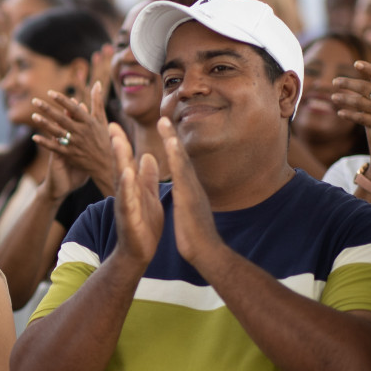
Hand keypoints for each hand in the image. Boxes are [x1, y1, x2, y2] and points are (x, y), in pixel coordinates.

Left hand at [31, 79, 114, 194]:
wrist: (106, 164)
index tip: (50, 92)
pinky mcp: (70, 155)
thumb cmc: (104, 138)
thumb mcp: (102, 119)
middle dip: (48, 109)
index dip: (62, 100)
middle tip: (34, 101)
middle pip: (62, 119)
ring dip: (44, 124)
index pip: (73, 109)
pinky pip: (55, 148)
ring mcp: (75, 144)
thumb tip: (96, 82)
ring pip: (57, 132)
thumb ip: (97, 101)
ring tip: (33, 115)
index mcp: (89, 122)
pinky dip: (45, 143)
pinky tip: (34, 137)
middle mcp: (82, 132)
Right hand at [109, 122, 161, 268]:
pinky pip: (127, 198)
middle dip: (116, 144)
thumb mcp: (148, 196)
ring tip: (117, 140)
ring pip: (121, 177)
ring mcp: (124, 204)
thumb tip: (148, 156)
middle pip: (119, 163)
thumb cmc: (144, 226)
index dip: (120, 142)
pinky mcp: (128, 216)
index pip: (124, 160)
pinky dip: (126, 185)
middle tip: (111, 124)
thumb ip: (147, 177)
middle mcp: (124, 192)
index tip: (114, 123)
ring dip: (119, 158)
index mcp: (130, 186)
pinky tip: (127, 172)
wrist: (139, 253)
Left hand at [158, 116, 224, 267]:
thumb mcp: (190, 212)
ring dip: (172, 141)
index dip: (172, 147)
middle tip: (162, 117)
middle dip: (171, 136)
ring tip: (163, 123)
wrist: (208, 253)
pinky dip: (176, 159)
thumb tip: (187, 194)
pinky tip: (170, 146)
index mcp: (189, 189)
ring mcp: (193, 190)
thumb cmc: (197, 236)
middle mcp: (193, 186)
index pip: (179, 164)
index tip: (164, 130)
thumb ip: (189, 200)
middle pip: (181, 156)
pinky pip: (182, 175)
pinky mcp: (191, 198)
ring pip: (182, 161)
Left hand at [332, 48, 370, 157]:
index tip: (356, 64)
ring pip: (362, 104)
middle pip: (368, 89)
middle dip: (349, 84)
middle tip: (334, 81)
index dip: (370, 69)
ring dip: (346, 100)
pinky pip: (363, 119)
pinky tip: (340, 112)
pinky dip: (351, 115)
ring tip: (333, 97)